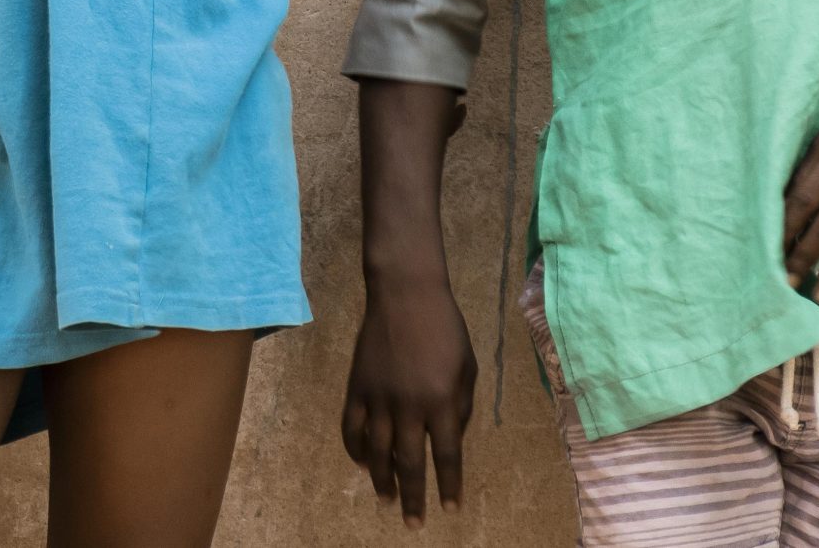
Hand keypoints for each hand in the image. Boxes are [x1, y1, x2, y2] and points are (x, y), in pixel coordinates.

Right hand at [342, 278, 474, 526]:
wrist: (405, 294)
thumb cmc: (445, 328)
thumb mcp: (467, 367)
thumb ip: (460, 406)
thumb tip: (448, 436)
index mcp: (442, 401)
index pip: (447, 455)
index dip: (449, 485)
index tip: (450, 508)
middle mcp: (409, 406)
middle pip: (410, 462)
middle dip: (414, 496)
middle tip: (414, 524)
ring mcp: (378, 397)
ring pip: (376, 451)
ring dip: (381, 480)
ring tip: (387, 500)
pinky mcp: (357, 387)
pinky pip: (351, 427)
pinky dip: (354, 449)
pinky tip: (361, 463)